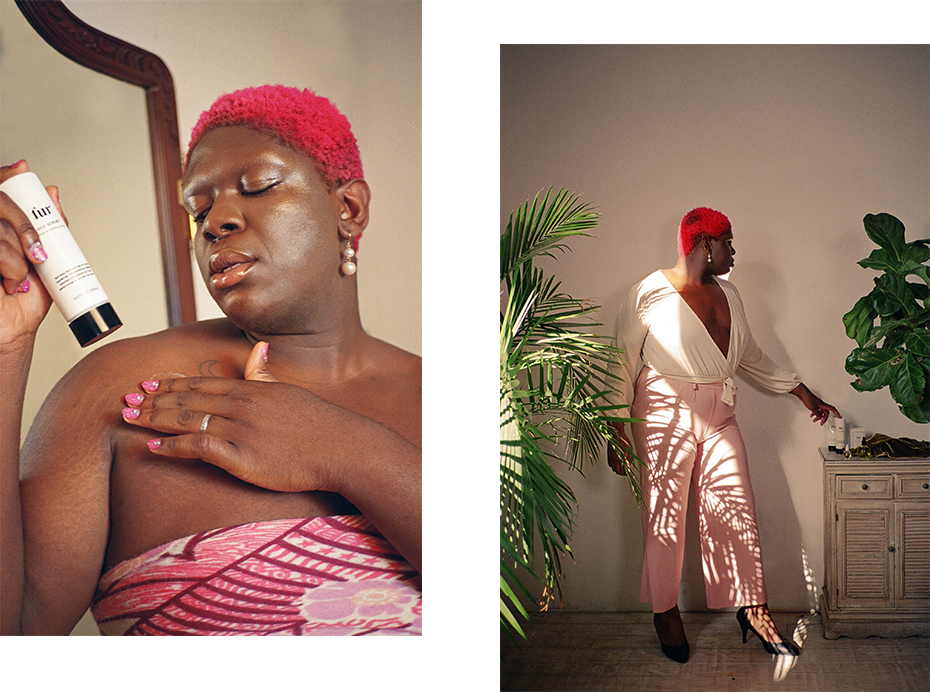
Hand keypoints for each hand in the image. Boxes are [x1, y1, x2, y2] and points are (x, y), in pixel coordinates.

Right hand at [0, 161, 52, 348]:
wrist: (9, 334)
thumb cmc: (23, 301)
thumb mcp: (46, 261)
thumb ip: (49, 228)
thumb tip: (53, 192)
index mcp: (0, 228)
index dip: (4, 174)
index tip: (22, 169)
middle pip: (0, 204)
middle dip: (25, 228)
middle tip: (38, 254)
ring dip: (16, 258)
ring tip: (19, 280)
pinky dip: (9, 267)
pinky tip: (10, 285)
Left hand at [121, 341, 355, 492]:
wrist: (342, 448)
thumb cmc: (320, 424)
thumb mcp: (291, 392)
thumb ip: (265, 374)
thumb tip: (257, 351)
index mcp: (252, 389)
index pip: (202, 383)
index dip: (171, 383)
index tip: (148, 382)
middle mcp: (241, 406)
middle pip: (187, 399)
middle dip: (153, 399)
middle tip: (126, 399)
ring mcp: (240, 431)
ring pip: (186, 420)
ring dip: (154, 418)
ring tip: (129, 417)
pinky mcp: (241, 458)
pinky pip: (198, 448)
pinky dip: (173, 446)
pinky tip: (154, 446)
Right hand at [607, 422, 633, 475]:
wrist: (616, 434)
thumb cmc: (623, 440)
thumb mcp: (629, 450)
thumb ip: (630, 459)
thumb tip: (630, 466)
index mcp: (619, 459)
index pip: (623, 471)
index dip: (627, 474)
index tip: (630, 474)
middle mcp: (614, 459)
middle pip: (617, 471)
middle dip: (622, 473)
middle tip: (626, 473)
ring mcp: (610, 457)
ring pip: (613, 468)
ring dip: (617, 470)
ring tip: (622, 469)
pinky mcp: (608, 455)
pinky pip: (610, 464)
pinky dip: (613, 466)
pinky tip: (617, 463)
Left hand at [791, 383, 839, 424]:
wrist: (802, 394)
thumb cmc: (808, 399)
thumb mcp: (814, 409)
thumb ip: (818, 414)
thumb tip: (822, 419)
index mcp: (823, 405)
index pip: (832, 409)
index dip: (837, 413)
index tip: (840, 416)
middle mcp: (822, 405)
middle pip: (825, 413)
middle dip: (824, 418)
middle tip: (821, 423)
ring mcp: (818, 404)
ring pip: (820, 412)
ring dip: (818, 416)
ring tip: (814, 420)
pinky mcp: (814, 404)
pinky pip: (816, 410)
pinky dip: (815, 413)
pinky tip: (812, 415)